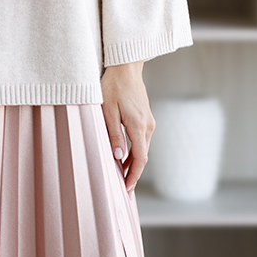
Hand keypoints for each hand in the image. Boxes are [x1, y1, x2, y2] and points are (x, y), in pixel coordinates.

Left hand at [101, 62, 153, 191]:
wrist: (125, 66)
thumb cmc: (113, 86)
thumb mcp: (108, 111)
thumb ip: (114, 135)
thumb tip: (118, 158)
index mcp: (139, 126)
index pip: (140, 159)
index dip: (133, 176)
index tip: (126, 189)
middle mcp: (148, 126)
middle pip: (143, 157)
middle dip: (133, 174)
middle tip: (123, 190)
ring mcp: (148, 121)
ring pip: (142, 149)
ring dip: (133, 163)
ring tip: (121, 177)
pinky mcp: (145, 118)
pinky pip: (141, 140)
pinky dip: (134, 152)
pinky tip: (124, 158)